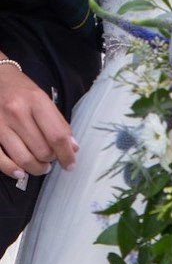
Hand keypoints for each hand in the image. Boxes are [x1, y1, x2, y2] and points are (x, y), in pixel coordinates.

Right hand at [0, 62, 78, 179]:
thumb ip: (58, 123)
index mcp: (36, 101)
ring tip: (41, 166)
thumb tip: (73, 147)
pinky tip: (21, 172)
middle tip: (52, 159)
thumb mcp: (43, 99)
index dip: (67, 154)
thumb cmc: (21, 91)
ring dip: (36, 168)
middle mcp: (17, 112)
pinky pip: (0, 159)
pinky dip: (12, 170)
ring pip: (24, 158)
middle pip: (42, 150)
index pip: (57, 136)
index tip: (71, 164)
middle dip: (51, 160)